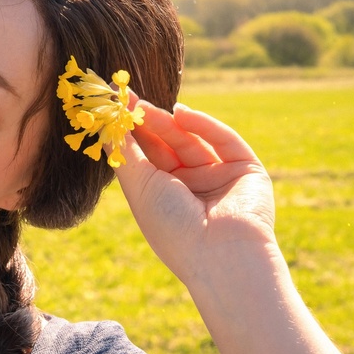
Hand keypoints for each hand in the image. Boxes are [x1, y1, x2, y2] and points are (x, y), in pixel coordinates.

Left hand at [112, 101, 278, 284]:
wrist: (220, 255)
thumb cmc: (171, 226)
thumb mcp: (139, 186)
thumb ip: (124, 153)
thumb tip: (106, 124)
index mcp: (163, 196)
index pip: (146, 157)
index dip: (130, 133)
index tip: (112, 107)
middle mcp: (190, 186)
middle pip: (166, 145)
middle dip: (146, 121)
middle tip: (126, 98)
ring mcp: (219, 177)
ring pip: (191, 140)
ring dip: (168, 121)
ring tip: (144, 106)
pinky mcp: (246, 170)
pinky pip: (224, 140)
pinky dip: (203, 125)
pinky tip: (181, 112)